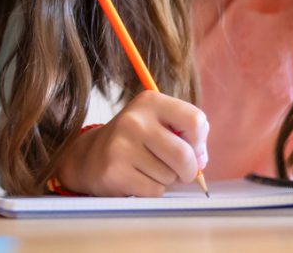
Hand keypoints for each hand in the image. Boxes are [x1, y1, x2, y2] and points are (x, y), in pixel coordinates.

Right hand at [59, 90, 207, 196]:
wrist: (93, 156)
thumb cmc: (137, 141)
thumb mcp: (160, 124)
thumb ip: (188, 137)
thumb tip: (199, 162)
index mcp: (150, 101)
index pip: (196, 120)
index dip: (199, 142)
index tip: (190, 148)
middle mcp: (134, 120)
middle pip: (184, 154)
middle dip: (189, 170)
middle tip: (178, 170)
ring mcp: (121, 144)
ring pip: (169, 176)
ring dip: (166, 180)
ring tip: (147, 169)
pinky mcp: (115, 170)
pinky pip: (154, 190)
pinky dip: (153, 190)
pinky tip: (137, 179)